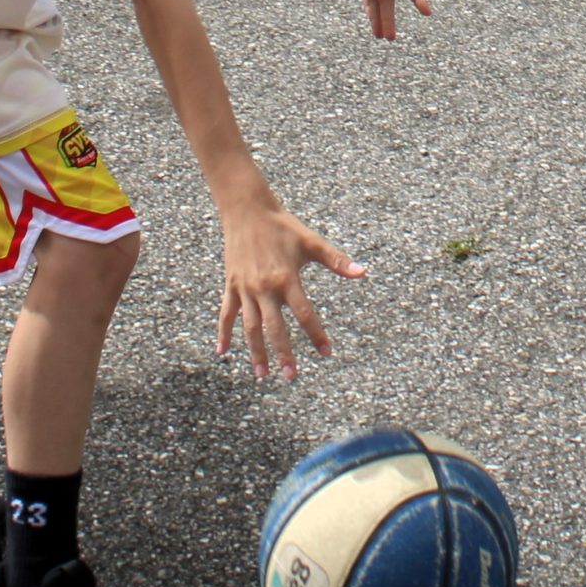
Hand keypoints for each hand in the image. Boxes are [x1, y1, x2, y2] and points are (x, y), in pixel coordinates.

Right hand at [217, 199, 364, 378]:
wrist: (247, 210)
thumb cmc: (282, 226)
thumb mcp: (311, 242)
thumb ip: (336, 260)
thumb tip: (362, 273)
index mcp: (286, 278)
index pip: (304, 313)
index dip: (316, 334)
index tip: (326, 352)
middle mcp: (264, 287)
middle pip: (274, 327)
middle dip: (283, 353)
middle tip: (290, 376)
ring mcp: (245, 288)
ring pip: (250, 326)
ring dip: (256, 351)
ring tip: (262, 374)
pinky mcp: (231, 286)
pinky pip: (226, 314)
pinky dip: (224, 333)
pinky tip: (223, 353)